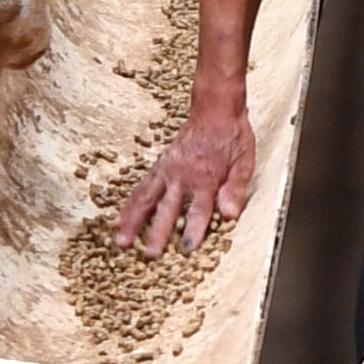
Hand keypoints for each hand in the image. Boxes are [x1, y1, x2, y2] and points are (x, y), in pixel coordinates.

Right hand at [122, 99, 258, 254]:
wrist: (215, 109)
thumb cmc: (232, 136)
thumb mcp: (244, 161)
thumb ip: (236, 189)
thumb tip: (229, 215)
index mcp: (206, 177)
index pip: (199, 210)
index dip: (193, 231)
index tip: (186, 250)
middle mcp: (182, 176)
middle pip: (167, 209)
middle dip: (157, 233)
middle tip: (150, 255)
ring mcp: (167, 171)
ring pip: (146, 199)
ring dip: (132, 222)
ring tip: (121, 242)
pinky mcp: (160, 167)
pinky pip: (141, 188)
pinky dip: (129, 205)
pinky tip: (118, 219)